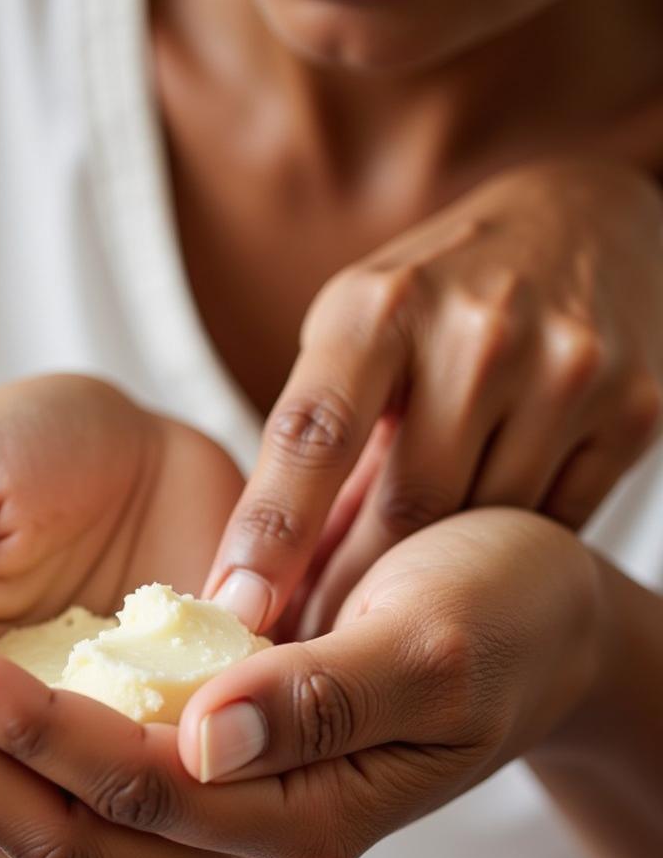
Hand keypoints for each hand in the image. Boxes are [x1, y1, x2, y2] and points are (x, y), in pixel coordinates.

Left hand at [0, 508, 604, 857]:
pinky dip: (24, 752)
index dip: (37, 733)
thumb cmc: (506, 613)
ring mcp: (236, 803)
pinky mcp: (223, 761)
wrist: (540, 614)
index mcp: (311, 812)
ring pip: (76, 819)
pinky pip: (100, 786)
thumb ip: (322, 694)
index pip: (139, 791)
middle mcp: (260, 829)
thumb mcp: (434, 642)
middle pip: (83, 826)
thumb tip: (205, 734)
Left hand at [205, 159, 662, 637]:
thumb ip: (318, 429)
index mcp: (382, 306)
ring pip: (478, 527)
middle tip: (306, 635)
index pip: (313, 436)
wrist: (581, 222)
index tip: (235, 606)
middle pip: (402, 506)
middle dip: (349, 583)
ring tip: (386, 600)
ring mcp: (565, 371)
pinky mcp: (634, 410)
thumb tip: (267, 557)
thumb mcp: (355, 325)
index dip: (271, 531)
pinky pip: (552, 521)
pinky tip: (474, 554)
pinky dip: (501, 547)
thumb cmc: (435, 290)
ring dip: (424, 576)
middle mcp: (476, 334)